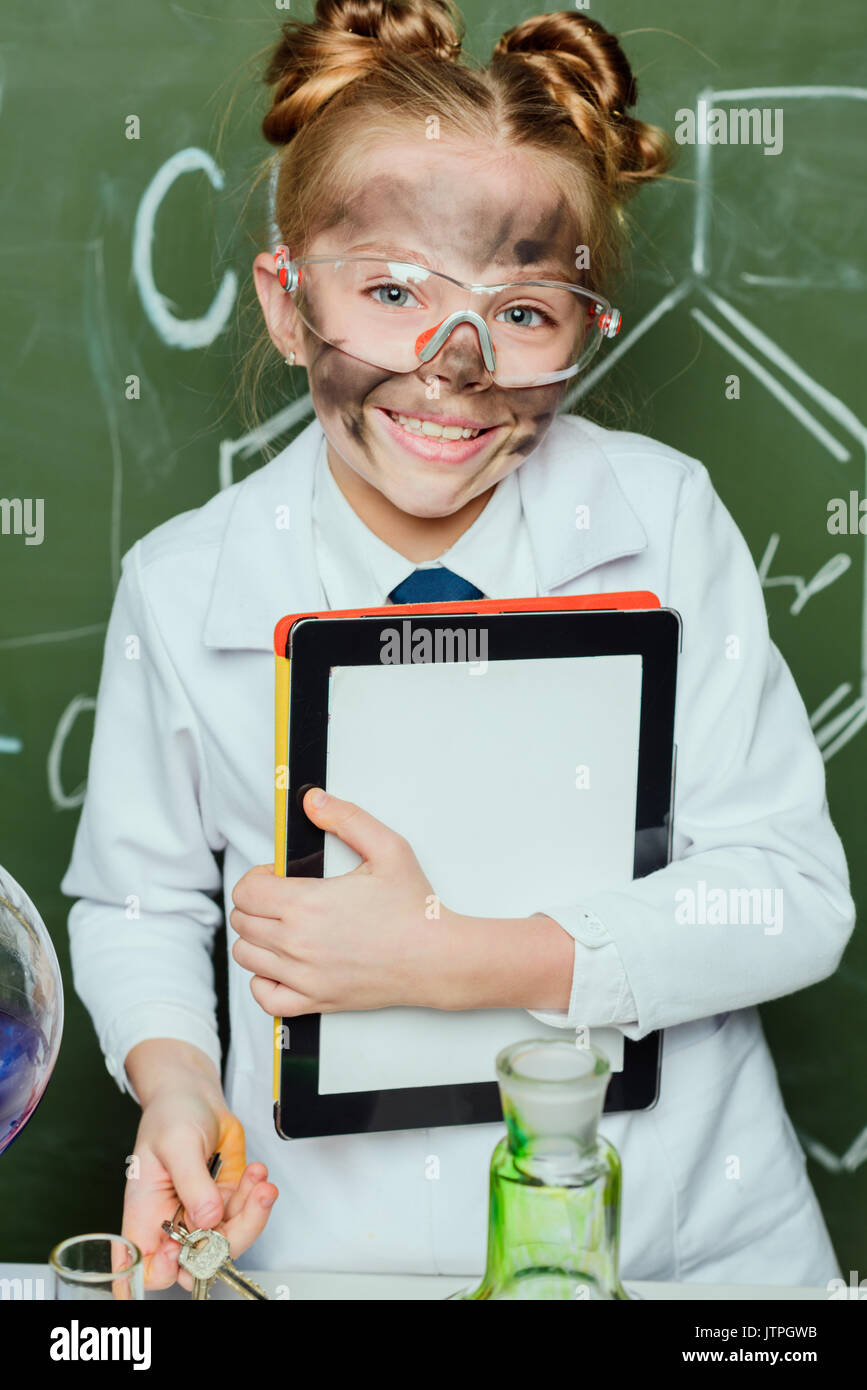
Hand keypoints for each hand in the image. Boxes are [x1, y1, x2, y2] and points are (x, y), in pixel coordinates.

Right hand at [123, 1079, 277, 1291]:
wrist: (195, 1094)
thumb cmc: (171, 1114)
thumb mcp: (177, 1144)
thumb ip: (192, 1183)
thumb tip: (207, 1219)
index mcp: (146, 1215)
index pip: (148, 1268)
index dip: (166, 1269)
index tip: (186, 1245)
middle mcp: (174, 1222)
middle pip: (198, 1260)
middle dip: (228, 1240)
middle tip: (247, 1206)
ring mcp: (203, 1213)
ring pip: (230, 1240)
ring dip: (252, 1213)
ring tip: (259, 1182)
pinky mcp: (228, 1200)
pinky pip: (247, 1213)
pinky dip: (258, 1196)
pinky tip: (256, 1171)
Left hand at [230, 788, 447, 1015]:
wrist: (437, 958)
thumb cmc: (414, 908)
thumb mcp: (388, 848)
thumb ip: (346, 818)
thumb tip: (312, 801)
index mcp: (307, 904)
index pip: (246, 890)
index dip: (258, 876)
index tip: (279, 876)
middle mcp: (297, 943)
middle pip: (242, 920)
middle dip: (257, 903)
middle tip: (285, 897)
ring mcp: (303, 976)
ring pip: (245, 955)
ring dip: (257, 937)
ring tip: (285, 927)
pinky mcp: (315, 1000)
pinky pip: (264, 997)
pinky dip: (263, 980)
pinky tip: (282, 965)